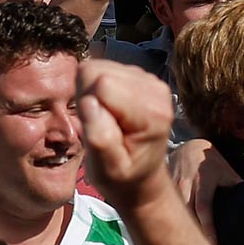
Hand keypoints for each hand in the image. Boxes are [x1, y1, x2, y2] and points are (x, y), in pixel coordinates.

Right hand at [75, 60, 175, 203]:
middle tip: (97, 125)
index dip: (87, 105)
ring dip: (93, 92)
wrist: (142, 178)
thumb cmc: (123, 178)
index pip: (102, 85)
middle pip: (99, 71)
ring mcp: (150, 80)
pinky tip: (110, 111)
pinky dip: (99, 89)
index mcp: (152, 113)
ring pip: (100, 67)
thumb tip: (89, 102)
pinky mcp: (142, 76)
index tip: (94, 129)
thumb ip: (99, 138)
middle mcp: (156, 90)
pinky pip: (105, 68)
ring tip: (104, 120)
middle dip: (88, 96)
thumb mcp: (107, 169)